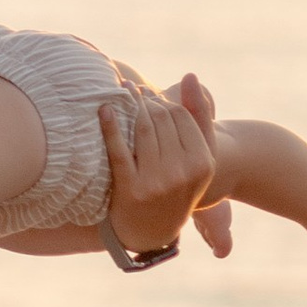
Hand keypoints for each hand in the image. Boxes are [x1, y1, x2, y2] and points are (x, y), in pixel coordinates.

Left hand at [104, 74, 215, 253]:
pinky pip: (119, 150)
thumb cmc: (177, 186)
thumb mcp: (197, 159)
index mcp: (202, 163)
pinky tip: (104, 110)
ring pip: (142, 130)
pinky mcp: (131, 190)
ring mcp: (157, 182)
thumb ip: (198, 116)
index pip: (181, 116)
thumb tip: (189, 74)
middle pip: (161, 119)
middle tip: (132, 91)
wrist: (152, 231)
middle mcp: (182, 172)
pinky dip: (110, 126)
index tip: (150, 96)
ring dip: (130, 105)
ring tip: (121, 92)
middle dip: (146, 100)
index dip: (164, 102)